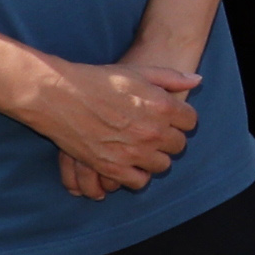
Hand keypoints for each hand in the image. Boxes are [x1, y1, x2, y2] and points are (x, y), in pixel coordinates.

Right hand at [22, 54, 202, 198]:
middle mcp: (152, 131)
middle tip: (153, 133)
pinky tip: (129, 164)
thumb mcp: (137, 72)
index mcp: (162, 106)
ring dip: (154, 158)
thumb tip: (196, 81)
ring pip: (162, 165)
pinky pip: (139, 181)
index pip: (190, 121)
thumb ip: (171, 78)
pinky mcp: (112, 167)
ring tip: (141, 148)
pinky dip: (136, 175)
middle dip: (168, 139)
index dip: (181, 119)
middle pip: (178, 145)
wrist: (58, 95)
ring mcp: (133, 151)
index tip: (170, 118)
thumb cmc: (97, 80)